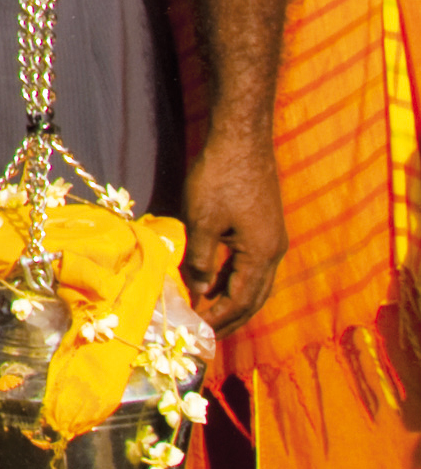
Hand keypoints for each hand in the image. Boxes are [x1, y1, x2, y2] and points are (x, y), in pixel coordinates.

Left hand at [182, 133, 284, 331]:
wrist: (241, 138)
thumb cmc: (219, 177)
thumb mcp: (202, 220)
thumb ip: (202, 259)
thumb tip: (199, 290)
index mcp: (262, 255)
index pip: (241, 300)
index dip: (220, 318)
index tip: (198, 330)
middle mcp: (274, 252)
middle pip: (255, 298)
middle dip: (232, 318)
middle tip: (208, 334)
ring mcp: (272, 239)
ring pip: (256, 282)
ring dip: (235, 300)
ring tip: (212, 314)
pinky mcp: (264, 226)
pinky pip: (252, 265)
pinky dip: (235, 279)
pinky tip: (217, 281)